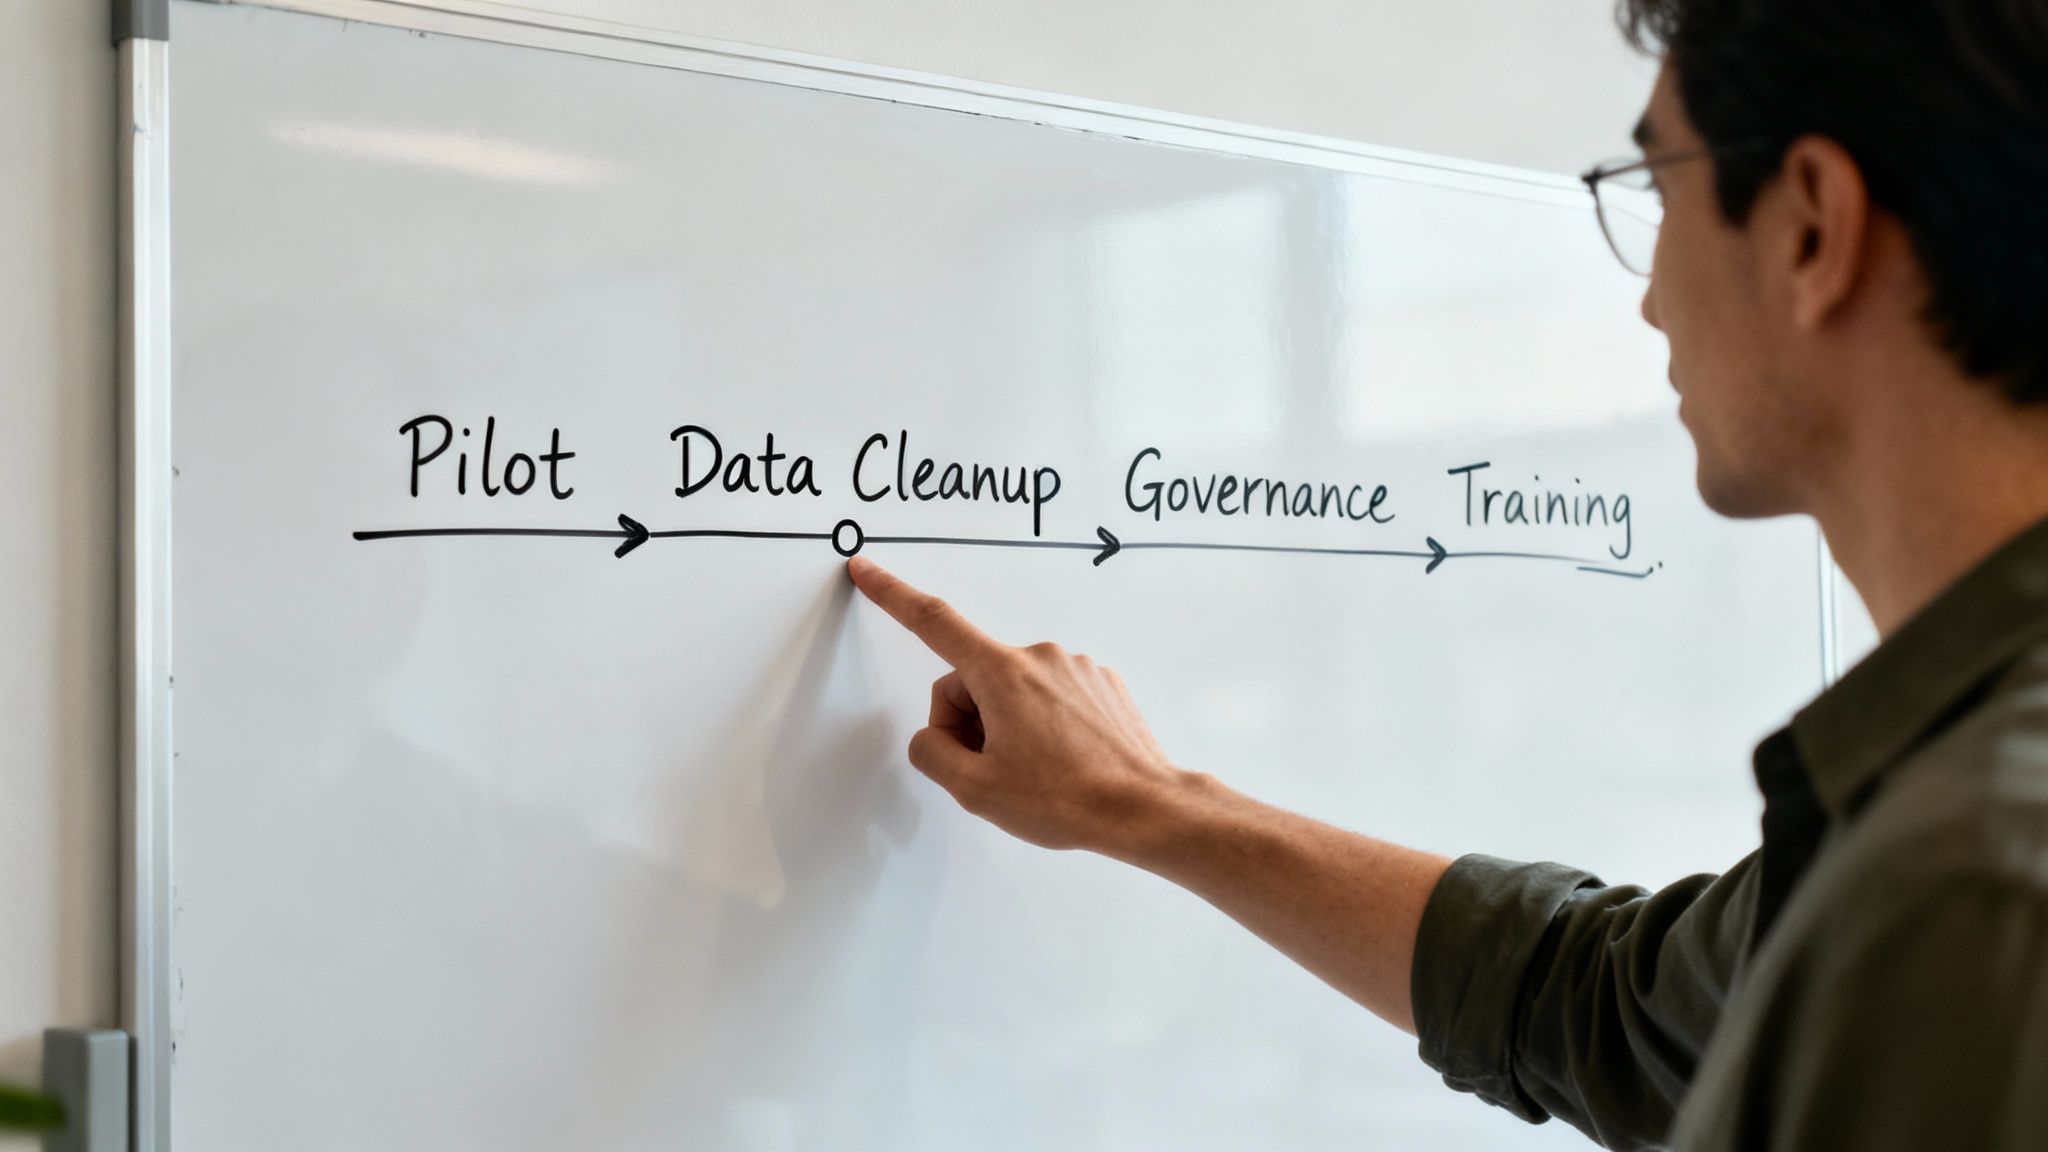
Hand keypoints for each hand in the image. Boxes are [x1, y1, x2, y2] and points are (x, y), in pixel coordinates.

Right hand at [846, 556, 1189, 855]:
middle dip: (968, 722)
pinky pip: (1050, 696)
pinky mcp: (1101, 683)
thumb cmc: (1066, 799)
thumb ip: (932, 753)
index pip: (933, 622)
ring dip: (1008, 726)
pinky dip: (1044, 725)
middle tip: (992, 771)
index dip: (893, 594)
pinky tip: (1063, 762)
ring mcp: (1075, 667)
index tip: (867, 569)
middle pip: (972, 679)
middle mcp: (1040, 655)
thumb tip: (933, 738)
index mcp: (1002, 672)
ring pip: (1012, 690)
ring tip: (1036, 773)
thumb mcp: (975, 789)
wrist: (1145, 808)